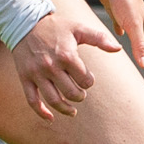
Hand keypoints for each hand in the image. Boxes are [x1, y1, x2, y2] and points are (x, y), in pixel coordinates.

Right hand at [9, 0, 121, 120]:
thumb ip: (99, 38)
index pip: (84, 80)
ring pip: (53, 100)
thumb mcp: (79, 28)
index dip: (89, 82)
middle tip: (81, 94)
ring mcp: (36, 74)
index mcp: (66, 55)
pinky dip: (41, 112)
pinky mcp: (25, 78)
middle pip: (70, 92)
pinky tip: (50, 119)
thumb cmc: (56, 27)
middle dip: (79, 97)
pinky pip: (32, 100)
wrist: (25, 24)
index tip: (87, 79)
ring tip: (72, 111)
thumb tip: (118, 48)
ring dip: (65, 109)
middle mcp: (51, 66)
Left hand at [96, 0, 143, 85]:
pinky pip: (122, 27)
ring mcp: (130, 19)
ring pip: (139, 39)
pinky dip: (123, 33)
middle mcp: (141, 26)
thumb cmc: (124, 2)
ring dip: (143, 50)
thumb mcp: (132, 27)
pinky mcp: (119, 13)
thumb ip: (139, 46)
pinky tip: (119, 34)